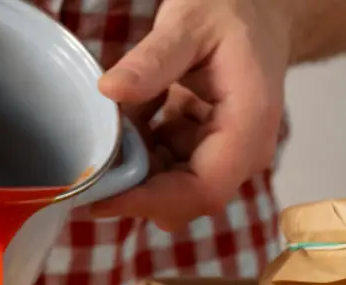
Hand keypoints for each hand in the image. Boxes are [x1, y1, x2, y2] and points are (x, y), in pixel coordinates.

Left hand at [92, 0, 291, 230]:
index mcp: (248, 127)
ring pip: (165, 185)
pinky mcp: (201, 149)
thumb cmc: (231, 10)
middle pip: (181, 198)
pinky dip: (137, 149)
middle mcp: (241, 152)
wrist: (256, 7)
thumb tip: (110, 90)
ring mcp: (221, 154)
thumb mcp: (189, 23)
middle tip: (89, 165)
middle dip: (132, 188)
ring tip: (114, 121)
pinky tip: (130, 114)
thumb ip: (153, 59)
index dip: (149, 203)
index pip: (201, 190)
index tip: (99, 201)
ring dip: (131, 164)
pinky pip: (161, 165)